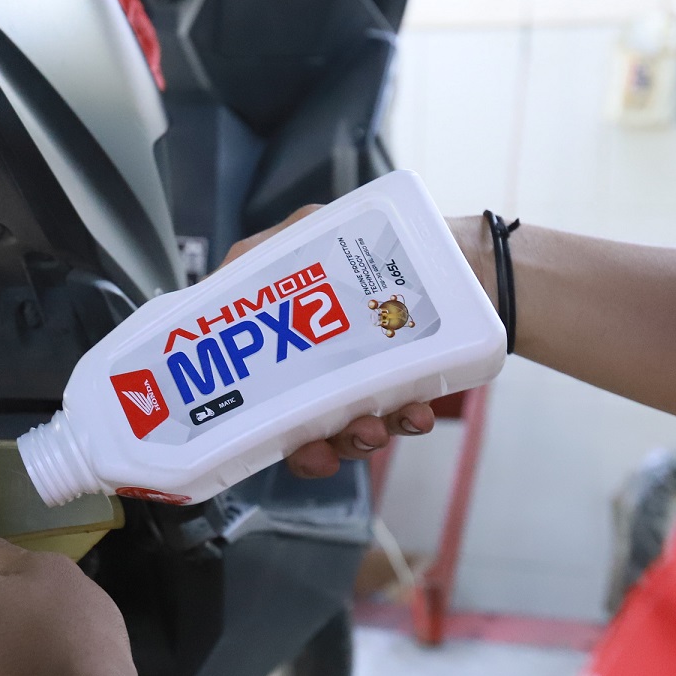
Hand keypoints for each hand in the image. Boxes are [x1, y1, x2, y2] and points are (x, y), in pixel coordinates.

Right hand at [221, 206, 441, 478]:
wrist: (467, 258)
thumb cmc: (379, 242)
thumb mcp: (308, 230)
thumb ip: (257, 255)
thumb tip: (208, 290)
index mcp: (283, 341)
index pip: (253, 391)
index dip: (245, 422)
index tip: (247, 433)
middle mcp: (318, 369)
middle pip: (297, 426)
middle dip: (308, 446)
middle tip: (319, 445)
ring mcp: (362, 382)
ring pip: (345, 432)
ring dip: (354, 440)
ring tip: (373, 428)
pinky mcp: (405, 391)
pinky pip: (396, 421)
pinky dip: (404, 422)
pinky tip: (416, 413)